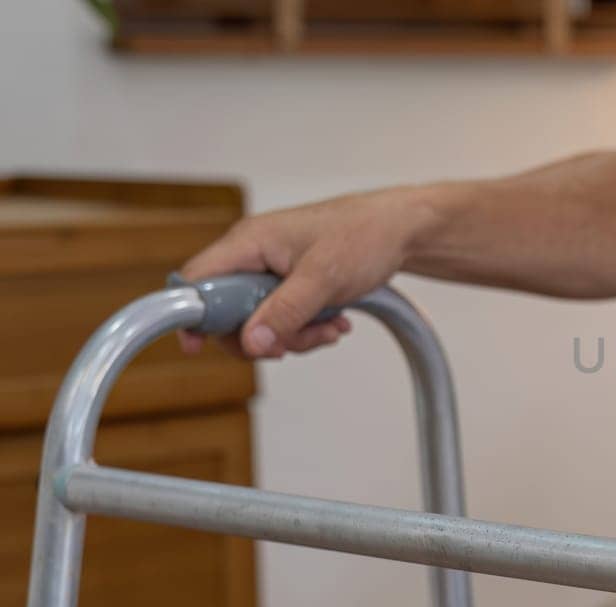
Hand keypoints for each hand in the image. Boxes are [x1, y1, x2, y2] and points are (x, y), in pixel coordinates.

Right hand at [177, 186, 445, 357]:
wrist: (402, 230)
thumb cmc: (364, 236)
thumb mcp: (324, 278)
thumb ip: (285, 312)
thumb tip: (252, 342)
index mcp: (249, 243)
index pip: (196, 281)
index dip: (192, 316)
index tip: (198, 346)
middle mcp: (253, 256)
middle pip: (227, 312)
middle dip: (262, 335)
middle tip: (295, 342)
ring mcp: (272, 272)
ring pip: (260, 322)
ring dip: (295, 336)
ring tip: (330, 328)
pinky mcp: (291, 285)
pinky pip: (284, 319)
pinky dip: (308, 329)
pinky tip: (336, 323)